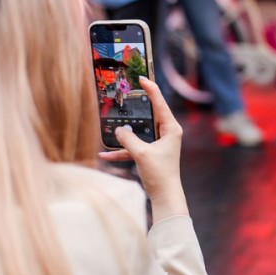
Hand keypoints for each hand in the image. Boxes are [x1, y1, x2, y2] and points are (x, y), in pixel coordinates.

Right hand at [97, 77, 187, 222]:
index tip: (142, 78)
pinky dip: (122, 151)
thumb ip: (128, 139)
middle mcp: (167, 133)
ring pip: (139, 131)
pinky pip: (134, 148)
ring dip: (125, 133)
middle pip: (150, 115)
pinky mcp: (150, 154)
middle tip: (126, 93)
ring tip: (111, 123)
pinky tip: (105, 154)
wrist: (164, 197)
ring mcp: (158, 144)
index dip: (151, 89)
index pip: (160, 103)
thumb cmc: (159, 174)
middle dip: (136, 107)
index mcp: (171, 129)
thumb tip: (118, 130)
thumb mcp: (141, 153)